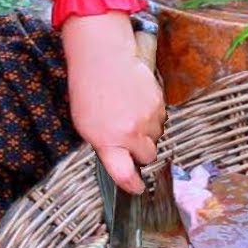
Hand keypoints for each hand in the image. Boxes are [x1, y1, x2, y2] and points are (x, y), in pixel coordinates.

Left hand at [62, 12, 164, 194]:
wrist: (103, 59)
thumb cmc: (89, 91)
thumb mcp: (86, 125)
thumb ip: (105, 146)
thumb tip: (120, 158)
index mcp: (108, 141)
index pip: (124, 174)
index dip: (132, 185)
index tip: (137, 187)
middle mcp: (130, 133)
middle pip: (148, 156)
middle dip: (141, 152)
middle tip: (128, 138)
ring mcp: (148, 118)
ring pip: (156, 136)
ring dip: (147, 131)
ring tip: (130, 113)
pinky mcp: (159, 103)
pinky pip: (161, 119)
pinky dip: (152, 115)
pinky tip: (137, 103)